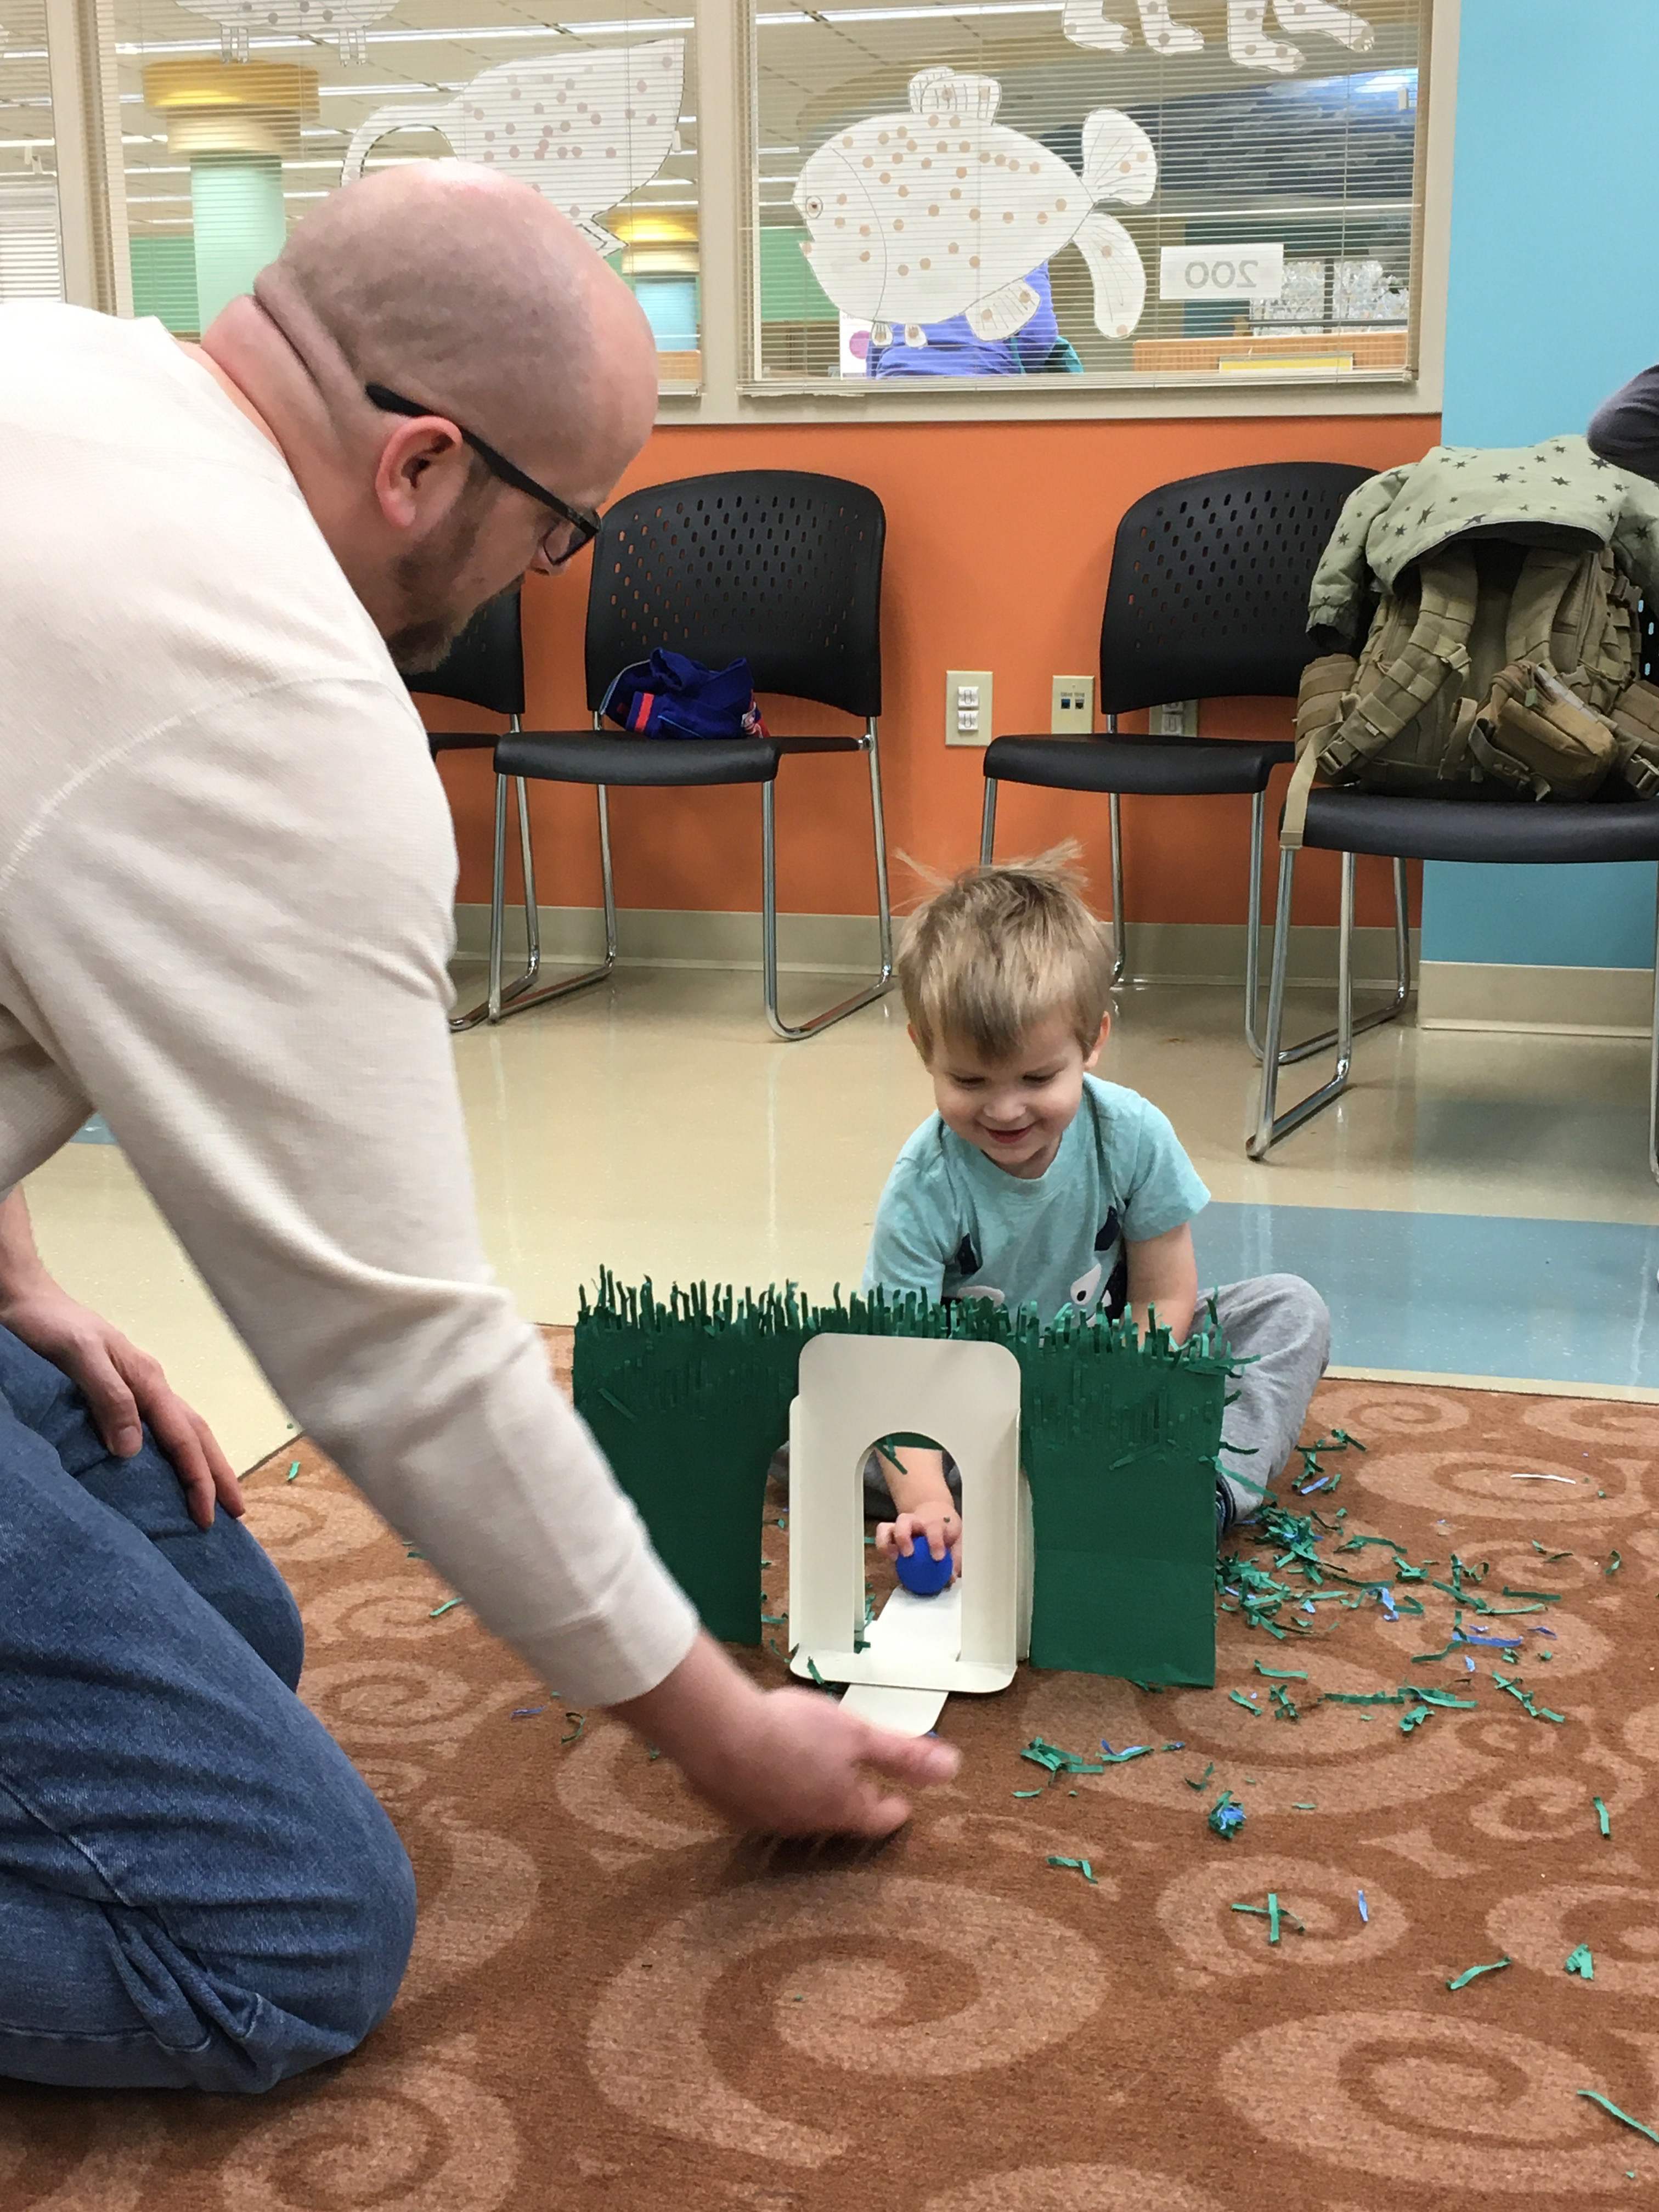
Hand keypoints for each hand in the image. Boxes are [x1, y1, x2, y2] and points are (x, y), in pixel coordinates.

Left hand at [0, 1283, 243, 1529]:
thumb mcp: (78, 1356)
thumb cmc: (49, 1326)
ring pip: (183, 1429)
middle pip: (196, 1433)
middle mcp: (150, 1384)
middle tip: (238, 1512)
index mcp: (146, 1379)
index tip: (208, 1516)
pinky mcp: (121, 1390)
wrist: (26, 1299)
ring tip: (217, 1493)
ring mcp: (139, 1386)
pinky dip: (178, 1450)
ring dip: (204, 1462)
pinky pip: (161, 1427)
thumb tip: (133, 1449)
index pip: (182, 1436)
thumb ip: (109, 1397)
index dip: (198, 1477)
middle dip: (219, 1473)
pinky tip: (172, 1465)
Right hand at [678, 1684, 959, 1837]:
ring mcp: (769, 1820)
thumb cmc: (789, 1730)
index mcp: (842, 1808)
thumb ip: (902, 1755)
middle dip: (853, 1802)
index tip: (902, 1804)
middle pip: (840, 1818)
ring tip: (814, 1772)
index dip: (894, 1809)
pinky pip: (764, 1805)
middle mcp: (807, 1824)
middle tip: (862, 1786)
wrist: (717, 1733)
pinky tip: (766, 1768)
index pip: (879, 1819)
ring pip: (801, 1812)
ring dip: (812, 1795)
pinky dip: (773, 1790)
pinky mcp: (735, 1810)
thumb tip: (951, 1769)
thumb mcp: (857, 1733)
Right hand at [876, 1505, 961, 1579]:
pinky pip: (881, 1535)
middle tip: (908, 1554)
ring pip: (885, 1527)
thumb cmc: (946, 1528)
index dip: (935, 1542)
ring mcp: (900, 1525)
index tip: (938, 1558)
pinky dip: (882, 1546)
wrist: (934, 1510)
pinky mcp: (890, 1530)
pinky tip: (891, 1558)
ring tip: (894, 1558)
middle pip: (904, 1521)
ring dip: (886, 1542)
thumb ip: (956, 1557)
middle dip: (903, 1538)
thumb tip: (950, 1577)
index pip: (934, 1528)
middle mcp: (915, 1521)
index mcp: (934, 1521)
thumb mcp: (957, 1538)